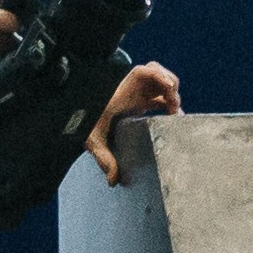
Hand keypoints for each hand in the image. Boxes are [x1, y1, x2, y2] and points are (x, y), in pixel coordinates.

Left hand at [87, 58, 181, 181]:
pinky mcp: (142, 101)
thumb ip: (104, 159)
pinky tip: (172, 116)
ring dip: (172, 94)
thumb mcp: (94, 141)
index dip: (160, 76)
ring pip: (162, 82)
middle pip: (158, 73)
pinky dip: (169, 102)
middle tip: (173, 108)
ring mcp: (138, 94)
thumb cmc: (87, 126)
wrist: (78, 121)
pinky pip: (161, 95)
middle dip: (171, 87)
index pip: (145, 71)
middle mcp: (133, 89)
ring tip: (174, 113)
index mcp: (123, 92)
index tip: (170, 92)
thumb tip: (113, 180)